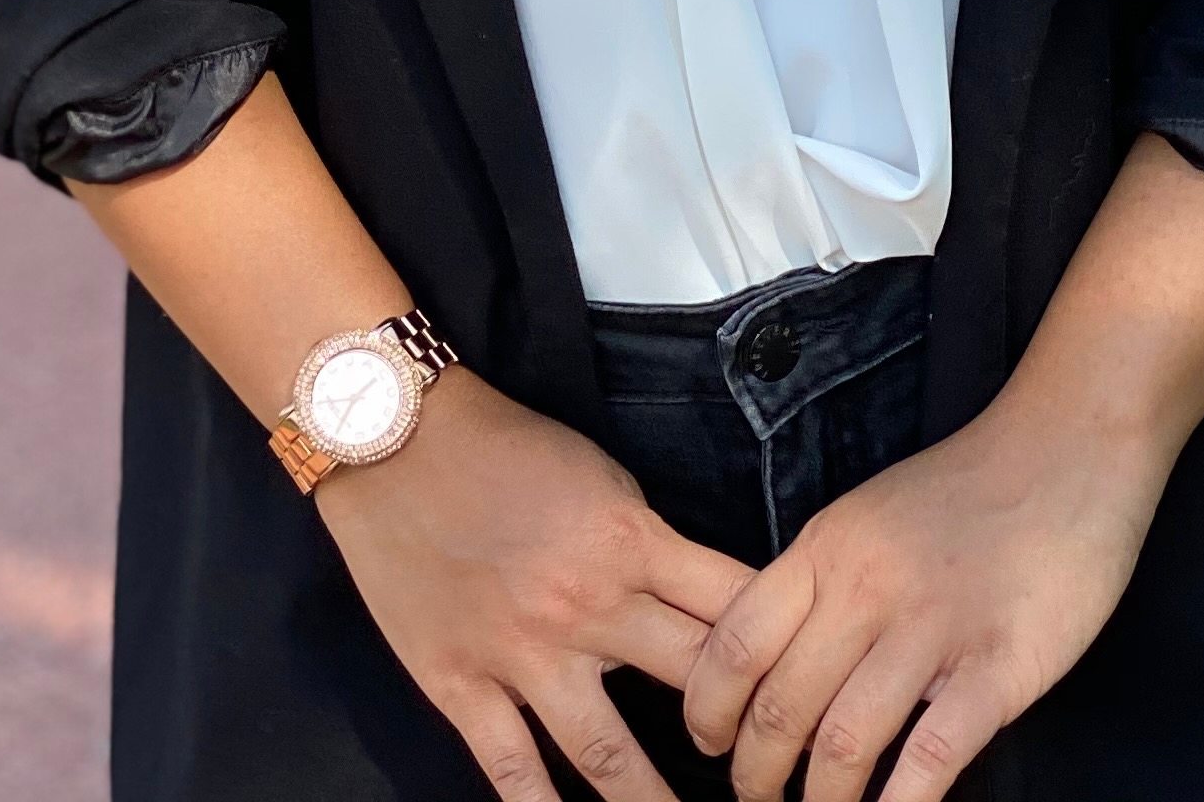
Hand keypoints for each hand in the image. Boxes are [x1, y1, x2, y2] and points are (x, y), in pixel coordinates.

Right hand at [320, 364, 750, 796]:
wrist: (395, 435)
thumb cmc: (505, 445)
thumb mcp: (603, 475)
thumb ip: (650, 543)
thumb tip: (700, 599)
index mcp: (630, 542)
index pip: (734, 607)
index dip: (781, 651)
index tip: (808, 686)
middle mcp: (588, 606)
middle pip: (693, 685)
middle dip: (739, 732)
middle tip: (768, 771)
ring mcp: (522, 654)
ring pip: (609, 756)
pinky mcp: (462, 684)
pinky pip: (513, 770)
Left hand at [679, 391, 1169, 801]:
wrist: (1068, 447)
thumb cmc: (970, 489)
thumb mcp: (869, 516)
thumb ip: (824, 581)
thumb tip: (776, 661)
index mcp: (827, 547)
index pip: (736, 643)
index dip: (708, 710)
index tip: (710, 747)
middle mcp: (867, 586)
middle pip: (780, 707)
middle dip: (756, 777)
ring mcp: (933, 627)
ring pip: (844, 744)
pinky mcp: (999, 666)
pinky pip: (932, 757)